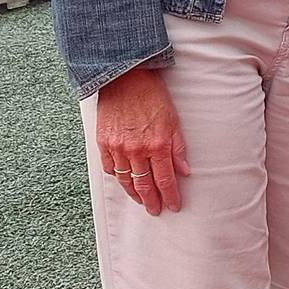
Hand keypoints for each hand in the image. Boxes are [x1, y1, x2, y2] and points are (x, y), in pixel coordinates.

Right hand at [94, 67, 188, 214]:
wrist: (125, 77)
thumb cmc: (152, 96)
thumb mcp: (173, 120)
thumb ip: (178, 148)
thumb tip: (185, 171)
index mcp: (158, 145)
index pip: (165, 180)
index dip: (170, 196)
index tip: (174, 206)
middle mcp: (137, 150)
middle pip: (144, 185)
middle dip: (151, 201)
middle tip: (155, 210)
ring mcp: (118, 147)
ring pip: (126, 180)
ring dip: (134, 193)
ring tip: (141, 200)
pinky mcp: (103, 142)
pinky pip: (109, 168)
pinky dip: (117, 177)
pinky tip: (124, 181)